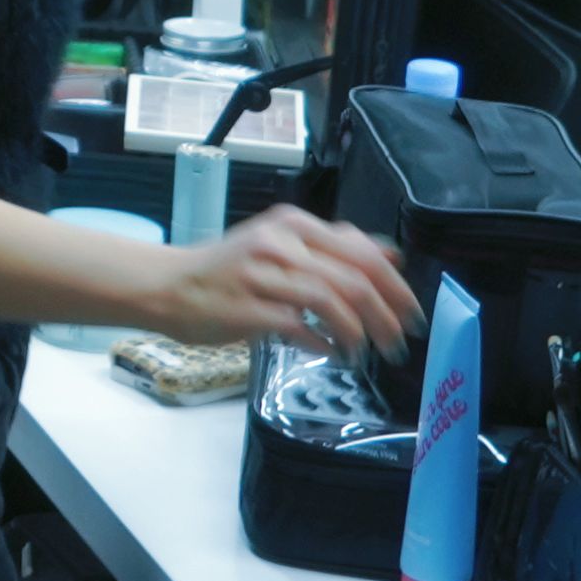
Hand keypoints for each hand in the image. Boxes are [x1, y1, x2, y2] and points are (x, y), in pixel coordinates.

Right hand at [148, 205, 422, 363]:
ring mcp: (262, 275)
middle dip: (386, 315)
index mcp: (294, 224)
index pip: (362, 251)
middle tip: (399, 342)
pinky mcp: (247, 309)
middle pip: (353, 278)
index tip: (412, 313)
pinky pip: (299, 328)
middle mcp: (280, 243)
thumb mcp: (283, 245)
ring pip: (331, 301)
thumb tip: (392, 255)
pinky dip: (324, 344)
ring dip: (359, 333)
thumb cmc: (228, 270)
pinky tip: (334, 355)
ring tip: (367, 353)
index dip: (395, 286)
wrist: (168, 285)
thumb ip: (335, 248)